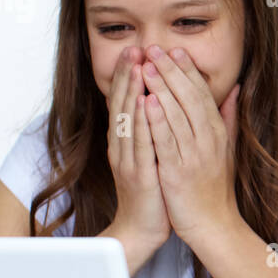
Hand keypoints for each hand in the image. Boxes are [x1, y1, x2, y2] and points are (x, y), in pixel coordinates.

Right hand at [106, 46, 171, 251]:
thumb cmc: (152, 191)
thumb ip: (153, 129)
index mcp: (126, 140)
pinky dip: (142, 123)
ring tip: (137, 66)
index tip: (135, 49)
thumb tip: (156, 103)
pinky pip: (140, 145)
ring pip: (127, 120)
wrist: (141, 230)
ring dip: (131, 92)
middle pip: (121, 104)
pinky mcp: (138, 175)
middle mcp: (122, 146)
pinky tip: (145, 105)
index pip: (125, 100)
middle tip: (132, 48)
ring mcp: (127, 160)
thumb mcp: (152, 155)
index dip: (127, 75)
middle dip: (126, 75)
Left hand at [140, 44, 241, 243]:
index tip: (175, 50)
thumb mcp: (227, 149)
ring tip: (145, 66)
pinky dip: (156, 121)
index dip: (188, 71)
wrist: (213, 225)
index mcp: (217, 133)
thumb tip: (236, 89)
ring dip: (160, 88)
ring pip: (176, 115)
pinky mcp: (177, 172)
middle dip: (170, 71)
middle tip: (154, 48)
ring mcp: (194, 156)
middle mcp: (208, 141)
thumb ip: (229, 118)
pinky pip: (166, 142)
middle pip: (189, 98)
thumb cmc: (215, 189)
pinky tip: (146, 102)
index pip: (203, 94)